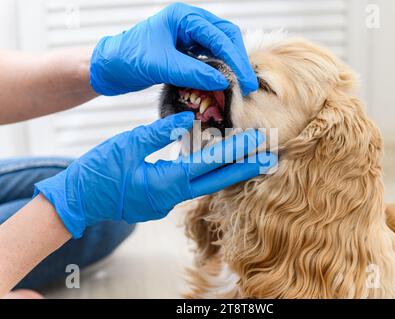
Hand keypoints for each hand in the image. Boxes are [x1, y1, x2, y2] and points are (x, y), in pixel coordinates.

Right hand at [34, 112, 275, 237]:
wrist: (77, 200)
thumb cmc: (97, 173)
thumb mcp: (126, 145)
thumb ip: (159, 132)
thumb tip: (188, 117)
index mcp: (166, 183)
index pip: (209, 165)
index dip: (235, 152)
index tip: (257, 142)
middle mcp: (172, 197)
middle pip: (216, 181)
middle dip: (244, 168)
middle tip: (269, 157)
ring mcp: (167, 201)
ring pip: (206, 185)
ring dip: (229, 172)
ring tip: (252, 160)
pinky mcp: (160, 199)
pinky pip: (192, 186)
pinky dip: (208, 174)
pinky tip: (218, 165)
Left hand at [90, 3, 257, 95]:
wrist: (109, 67)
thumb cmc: (128, 58)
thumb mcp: (161, 65)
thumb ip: (193, 72)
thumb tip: (223, 81)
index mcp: (183, 17)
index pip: (219, 35)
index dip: (235, 59)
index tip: (245, 82)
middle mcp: (189, 23)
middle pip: (225, 38)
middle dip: (237, 61)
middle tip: (247, 86)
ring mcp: (188, 37)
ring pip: (220, 48)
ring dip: (230, 66)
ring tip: (238, 87)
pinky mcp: (186, 51)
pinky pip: (209, 59)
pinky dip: (218, 71)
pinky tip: (222, 84)